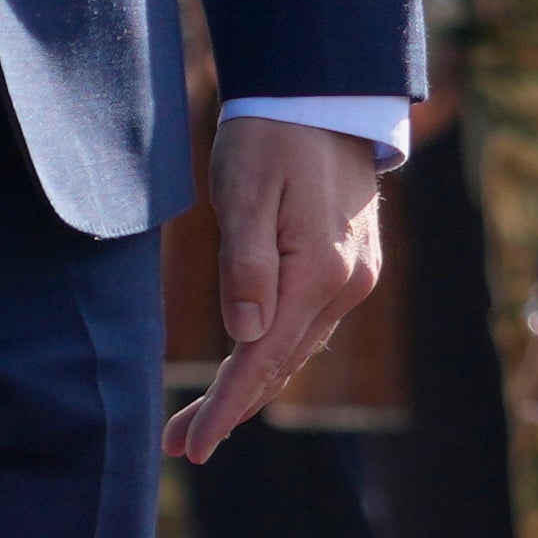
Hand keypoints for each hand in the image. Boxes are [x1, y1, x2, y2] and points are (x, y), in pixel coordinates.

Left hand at [163, 114, 387, 464]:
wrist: (326, 92)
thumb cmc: (272, 133)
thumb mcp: (245, 188)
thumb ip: (244, 263)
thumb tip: (242, 334)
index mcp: (319, 272)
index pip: (264, 357)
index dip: (227, 406)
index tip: (195, 445)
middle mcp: (346, 286)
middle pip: (279, 364)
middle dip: (230, 408)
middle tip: (181, 443)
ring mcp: (355, 278)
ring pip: (296, 349)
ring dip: (252, 384)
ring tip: (202, 419)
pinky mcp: (353, 267)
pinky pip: (309, 326)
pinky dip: (276, 353)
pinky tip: (249, 367)